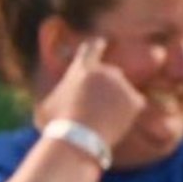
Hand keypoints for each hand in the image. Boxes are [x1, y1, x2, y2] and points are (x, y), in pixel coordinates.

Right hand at [36, 37, 145, 151]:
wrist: (78, 138)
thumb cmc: (57, 124)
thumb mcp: (47, 105)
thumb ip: (58, 94)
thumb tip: (58, 96)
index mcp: (82, 68)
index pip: (92, 48)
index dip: (97, 46)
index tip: (102, 43)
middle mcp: (106, 71)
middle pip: (110, 75)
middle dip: (106, 88)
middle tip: (97, 106)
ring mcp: (122, 85)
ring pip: (121, 92)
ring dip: (115, 103)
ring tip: (101, 120)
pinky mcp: (135, 100)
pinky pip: (134, 105)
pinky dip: (127, 114)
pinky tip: (115, 123)